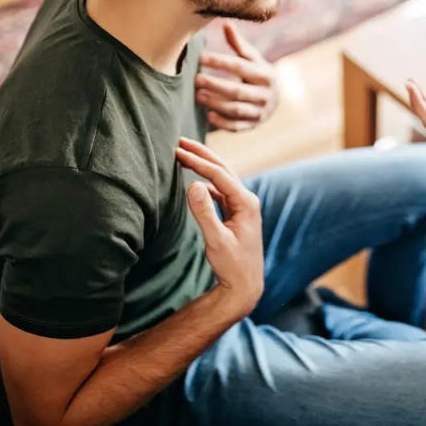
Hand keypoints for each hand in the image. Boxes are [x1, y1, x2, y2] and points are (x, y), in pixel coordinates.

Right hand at [176, 137, 263, 314]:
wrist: (245, 284)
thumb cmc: (232, 265)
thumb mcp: (215, 240)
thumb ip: (204, 213)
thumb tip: (193, 184)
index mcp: (246, 203)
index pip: (219, 175)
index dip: (198, 161)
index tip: (177, 151)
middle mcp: (248, 200)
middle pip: (223, 169)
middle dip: (202, 154)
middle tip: (180, 141)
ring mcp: (243, 205)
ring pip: (221, 179)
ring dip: (204, 165)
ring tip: (184, 154)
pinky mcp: (237, 212)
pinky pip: (220, 191)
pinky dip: (207, 182)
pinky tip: (195, 181)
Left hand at [196, 23, 279, 131]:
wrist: (275, 100)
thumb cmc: (258, 74)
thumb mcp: (253, 59)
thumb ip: (239, 45)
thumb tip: (226, 24)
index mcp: (266, 75)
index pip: (241, 67)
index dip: (221, 62)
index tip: (201, 57)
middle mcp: (265, 94)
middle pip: (237, 90)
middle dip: (216, 84)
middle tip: (196, 79)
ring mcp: (260, 112)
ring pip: (236, 109)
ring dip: (216, 103)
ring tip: (198, 96)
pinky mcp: (253, 125)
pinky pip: (237, 126)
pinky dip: (223, 123)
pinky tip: (208, 115)